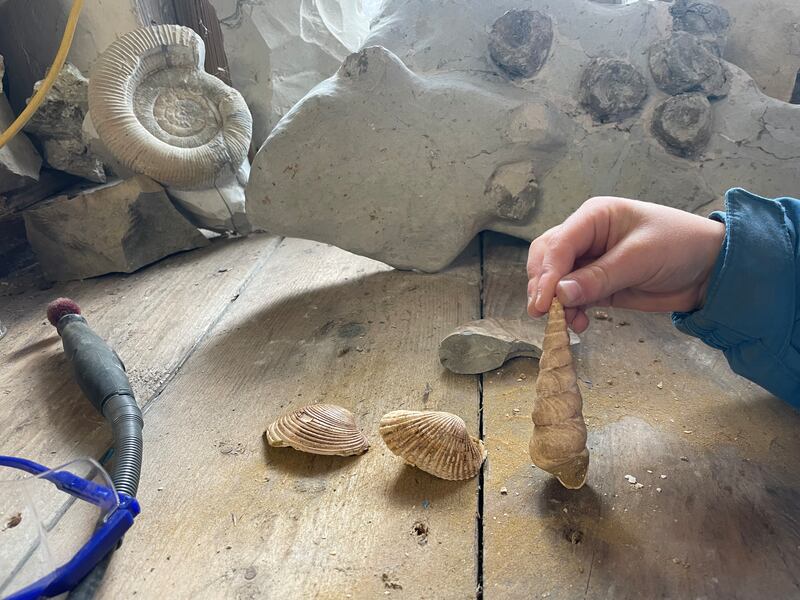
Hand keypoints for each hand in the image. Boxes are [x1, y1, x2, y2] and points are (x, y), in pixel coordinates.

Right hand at [526, 196, 725, 332]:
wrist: (711, 269)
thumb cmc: (681, 245)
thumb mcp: (640, 258)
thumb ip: (599, 277)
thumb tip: (560, 294)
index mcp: (594, 217)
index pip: (559, 243)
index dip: (547, 272)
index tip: (543, 302)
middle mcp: (586, 236)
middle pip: (547, 258)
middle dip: (543, 285)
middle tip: (545, 312)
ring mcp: (590, 261)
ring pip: (555, 280)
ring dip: (555, 302)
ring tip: (566, 322)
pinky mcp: (597, 284)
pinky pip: (572, 297)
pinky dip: (570, 311)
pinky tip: (578, 323)